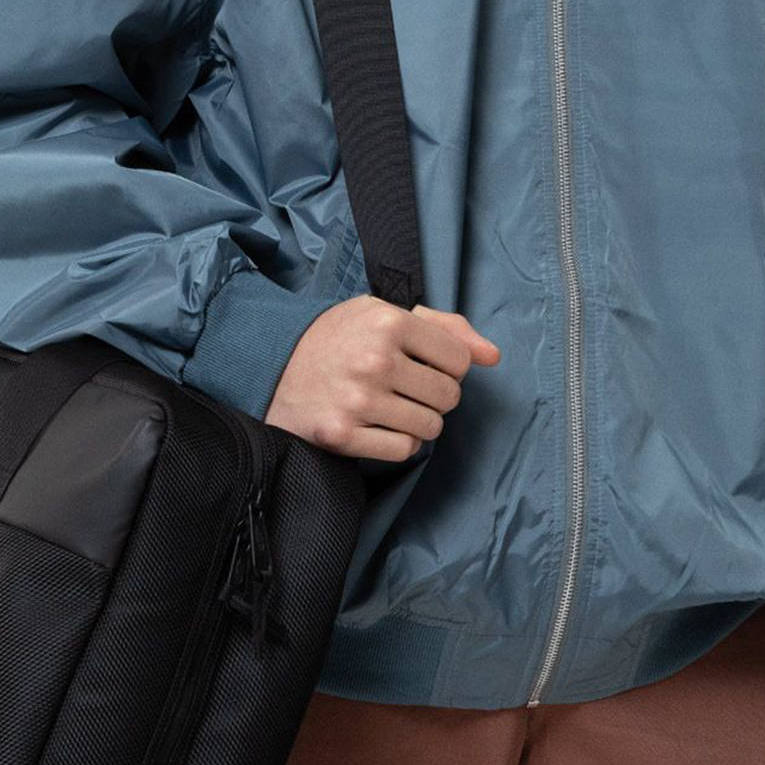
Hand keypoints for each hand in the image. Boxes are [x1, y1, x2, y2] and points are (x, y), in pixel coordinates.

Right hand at [266, 296, 499, 461]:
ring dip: (418, 422)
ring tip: (390, 407)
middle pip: (448, 396)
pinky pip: (404, 450)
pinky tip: (376, 426)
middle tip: (402, 387)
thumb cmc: (338, 337)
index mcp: (389, 321)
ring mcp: (357, 400)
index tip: (421, 365)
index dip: (446, 367)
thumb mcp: (385, 314)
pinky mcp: (342, 435)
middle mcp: (375, 359)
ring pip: (431, 427)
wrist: (271, 365)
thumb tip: (493, 357)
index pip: (459, 361)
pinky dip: (397, 442)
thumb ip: (445, 328)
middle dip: (433, 396)